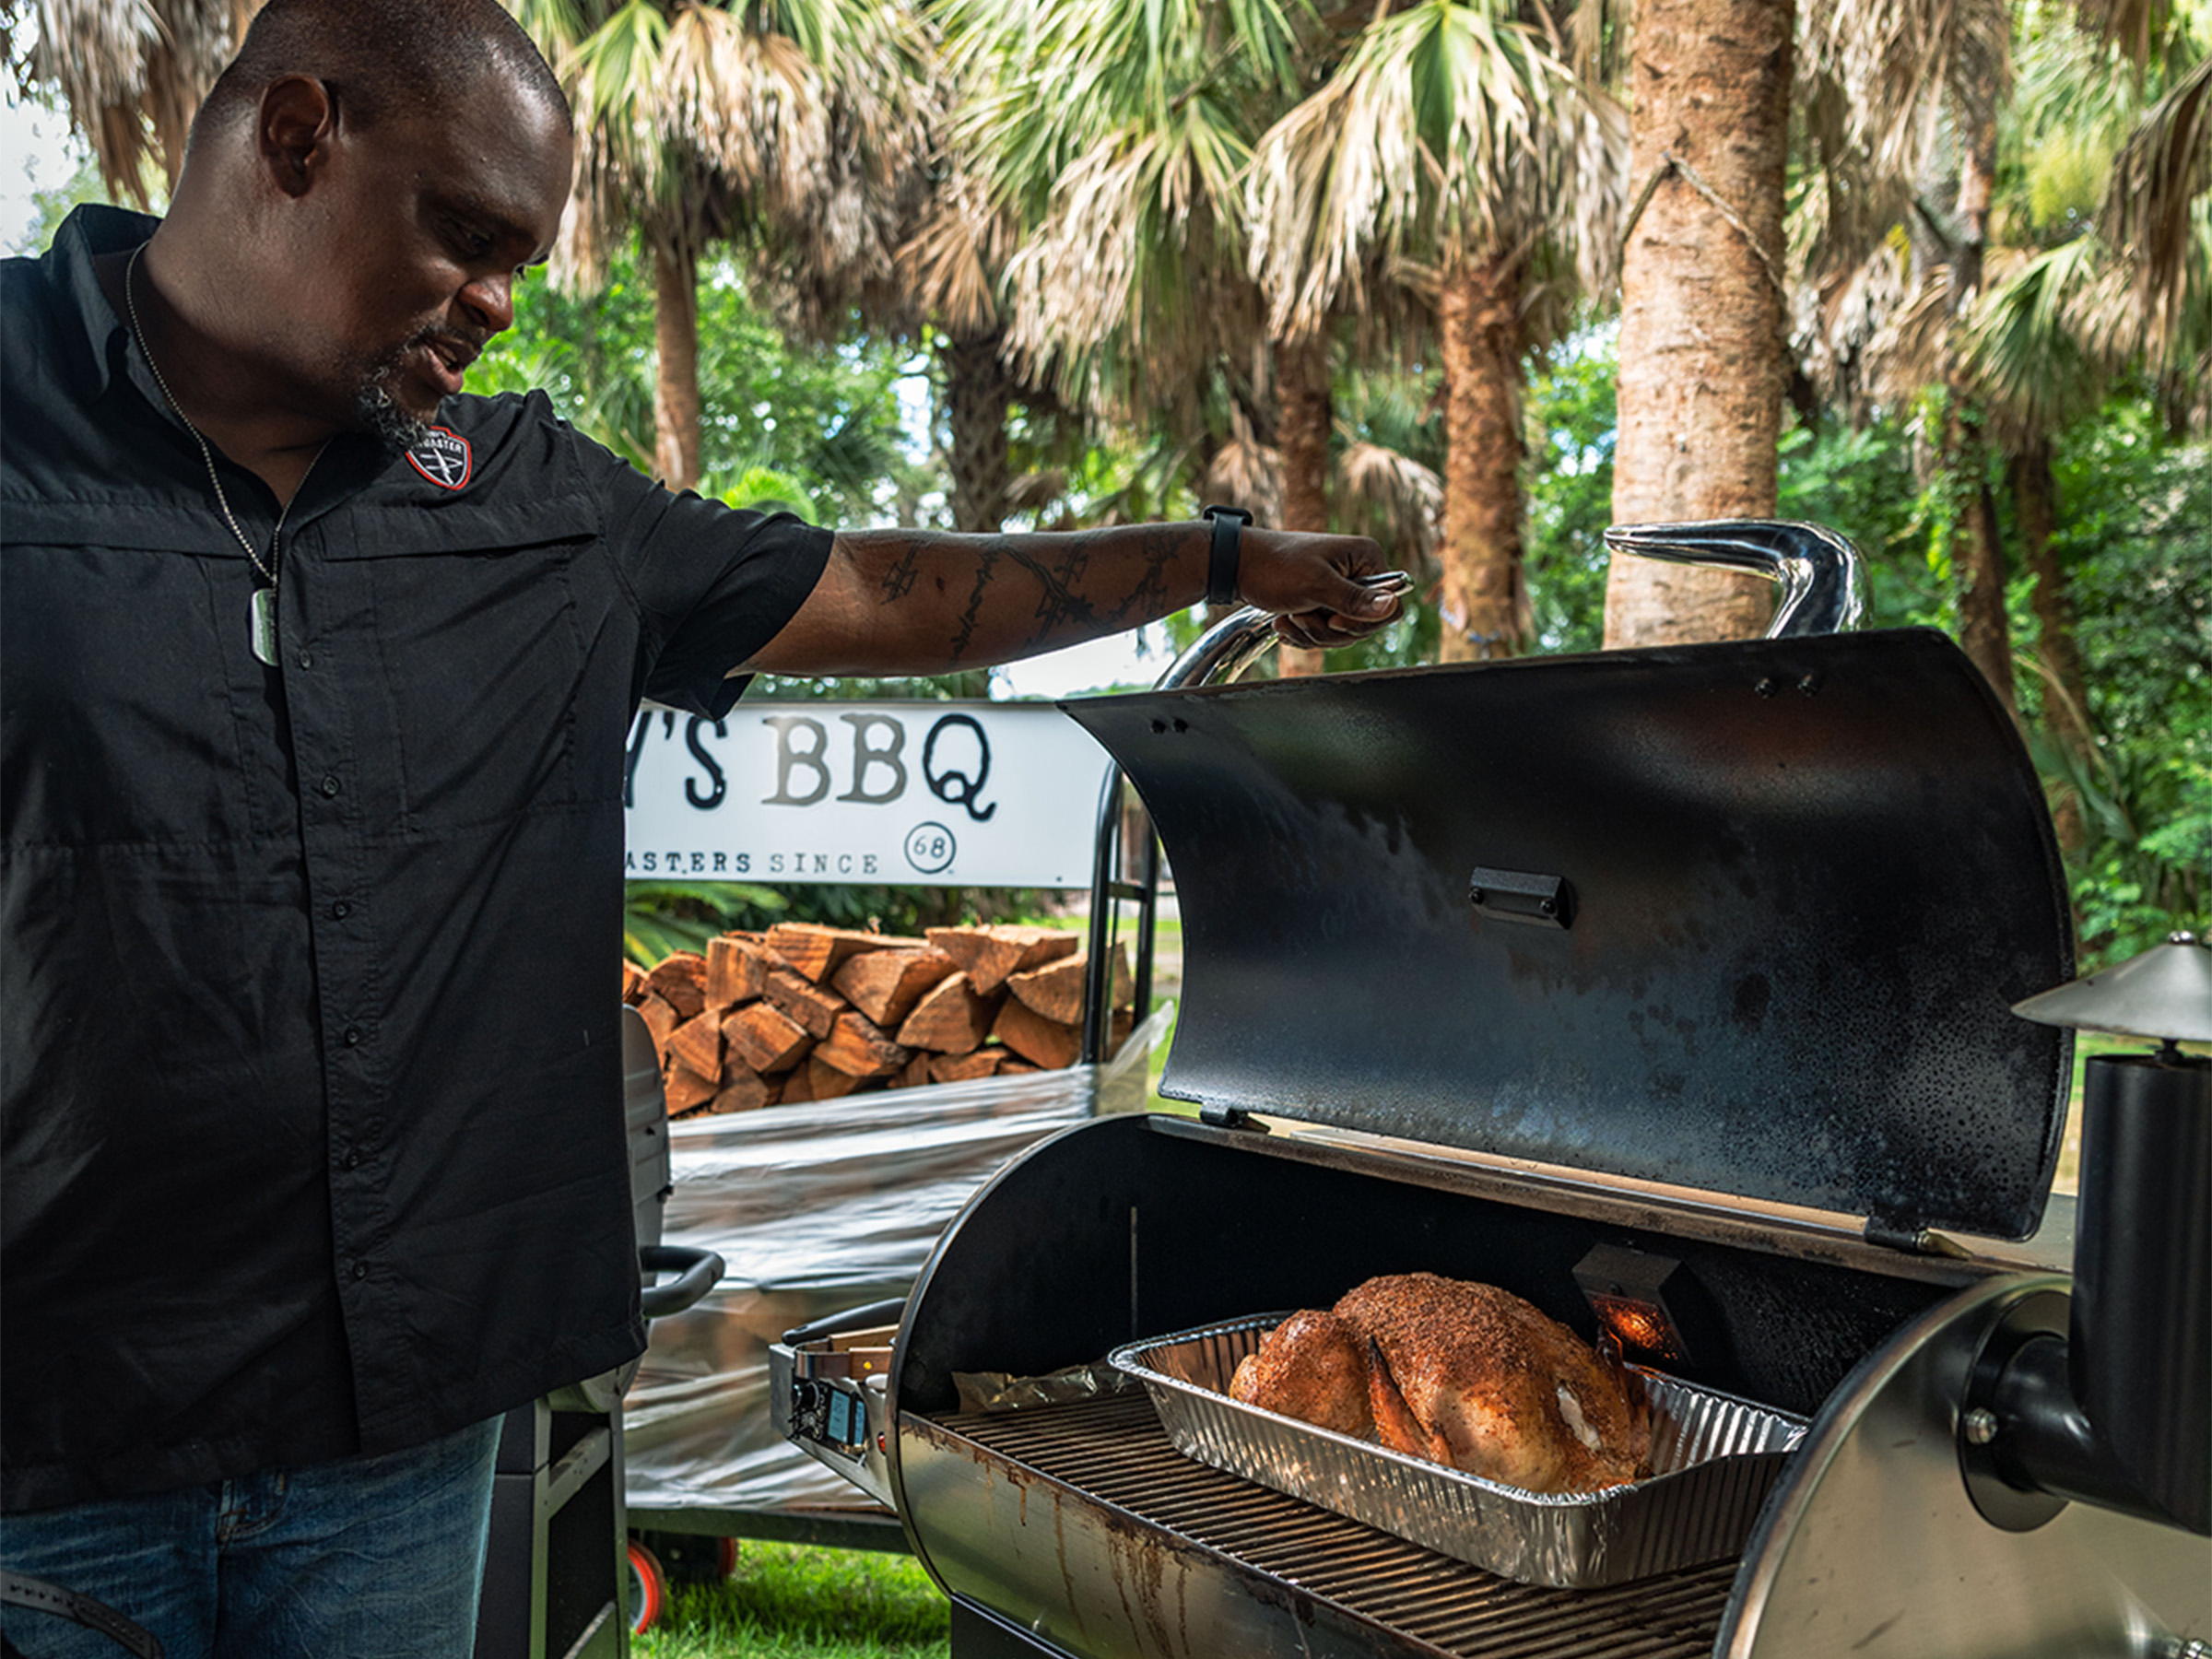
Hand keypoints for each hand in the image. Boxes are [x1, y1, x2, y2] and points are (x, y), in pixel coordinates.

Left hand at [1235, 528, 1404, 648]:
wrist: (1238, 567)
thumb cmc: (1274, 566)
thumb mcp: (1316, 585)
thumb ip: (1355, 600)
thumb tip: (1392, 606)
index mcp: (1366, 558)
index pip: (1391, 605)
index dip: (1363, 621)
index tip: (1333, 618)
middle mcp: (1358, 573)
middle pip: (1364, 625)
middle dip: (1328, 629)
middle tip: (1301, 615)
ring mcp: (1341, 590)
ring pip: (1342, 634)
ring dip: (1311, 632)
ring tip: (1288, 616)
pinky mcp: (1323, 604)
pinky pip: (1325, 634)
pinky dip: (1303, 634)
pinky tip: (1284, 622)